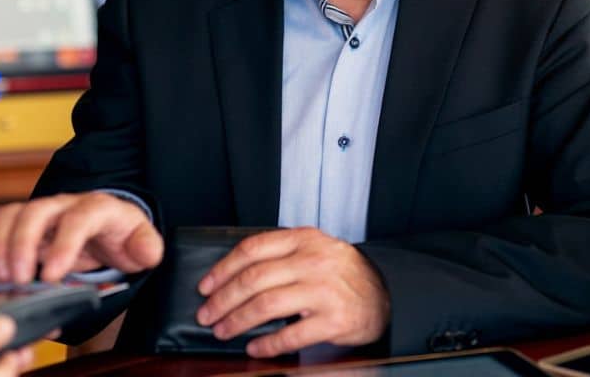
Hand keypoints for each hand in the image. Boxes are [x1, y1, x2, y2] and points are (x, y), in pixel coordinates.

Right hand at [0, 192, 162, 283]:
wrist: (108, 228)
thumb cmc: (122, 234)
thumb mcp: (142, 241)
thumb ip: (147, 247)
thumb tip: (146, 253)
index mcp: (97, 208)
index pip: (78, 219)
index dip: (63, 245)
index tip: (52, 275)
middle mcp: (65, 206)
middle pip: (36, 211)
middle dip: (22, 244)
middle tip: (18, 278)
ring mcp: (42, 215)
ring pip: (12, 217)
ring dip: (1, 247)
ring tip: (0, 280)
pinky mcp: (25, 229)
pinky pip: (2, 233)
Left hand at [194, 227, 389, 357]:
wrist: (383, 294)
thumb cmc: (340, 274)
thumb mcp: (314, 250)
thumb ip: (281, 254)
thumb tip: (232, 276)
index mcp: (304, 239)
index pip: (253, 249)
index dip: (223, 268)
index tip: (206, 286)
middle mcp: (313, 261)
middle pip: (254, 279)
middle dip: (223, 299)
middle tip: (206, 315)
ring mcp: (324, 290)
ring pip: (266, 305)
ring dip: (238, 321)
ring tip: (223, 331)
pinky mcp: (334, 319)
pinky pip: (291, 335)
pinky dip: (267, 344)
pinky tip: (254, 348)